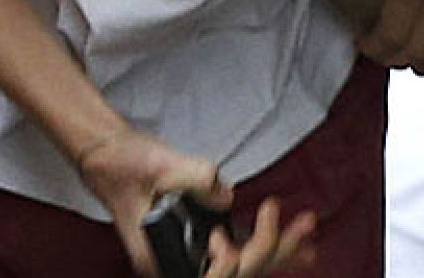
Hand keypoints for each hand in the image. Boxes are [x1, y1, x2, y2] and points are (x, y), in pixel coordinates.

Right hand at [77, 128, 315, 276]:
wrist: (112, 157)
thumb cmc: (126, 166)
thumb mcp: (159, 165)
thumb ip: (194, 177)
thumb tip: (227, 194)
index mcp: (160, 256)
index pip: (212, 275)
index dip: (230, 261)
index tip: (223, 233)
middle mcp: (179, 262)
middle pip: (239, 272)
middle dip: (276, 250)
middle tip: (304, 224)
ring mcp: (194, 253)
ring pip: (245, 266)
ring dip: (281, 251)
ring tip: (311, 238)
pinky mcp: (204, 239)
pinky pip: (242, 250)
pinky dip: (271, 245)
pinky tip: (298, 242)